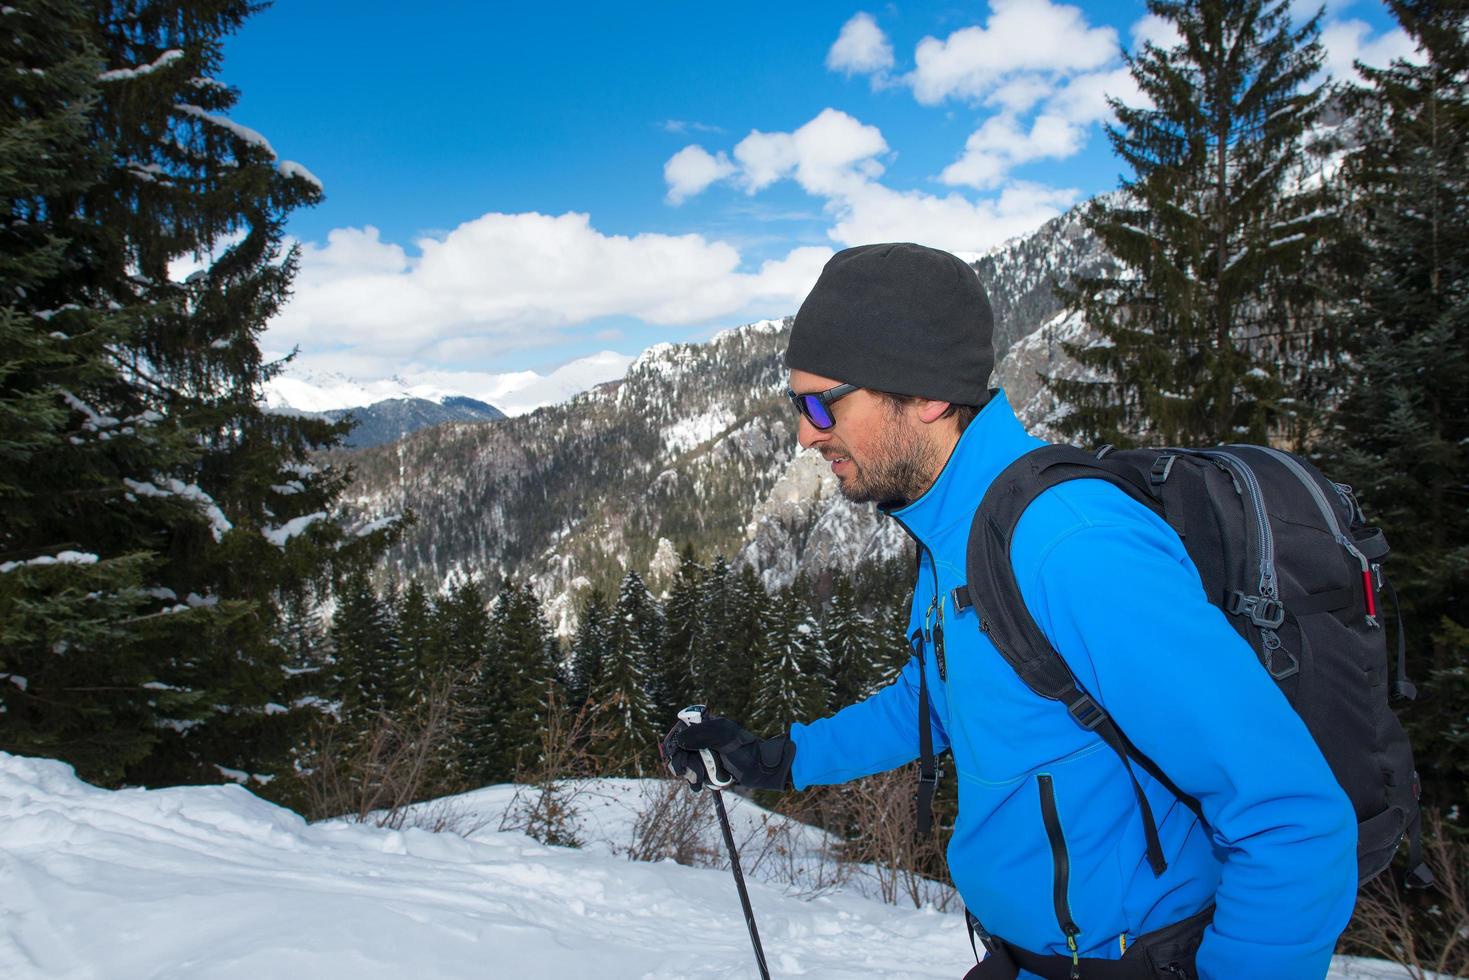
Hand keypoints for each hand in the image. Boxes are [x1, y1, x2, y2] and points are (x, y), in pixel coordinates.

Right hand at [662, 715, 794, 790]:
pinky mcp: (709, 769)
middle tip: (683, 771)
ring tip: (698, 779)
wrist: (761, 770)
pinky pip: (694, 775)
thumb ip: (701, 735)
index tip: (672, 753)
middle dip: (680, 760)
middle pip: (679, 748)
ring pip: (685, 763)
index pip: (681, 729)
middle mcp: (703, 739)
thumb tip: (679, 739)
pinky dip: (694, 781)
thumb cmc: (746, 750)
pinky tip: (697, 787)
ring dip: (688, 772)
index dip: (673, 741)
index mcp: (706, 726)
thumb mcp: (724, 738)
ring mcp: (705, 754)